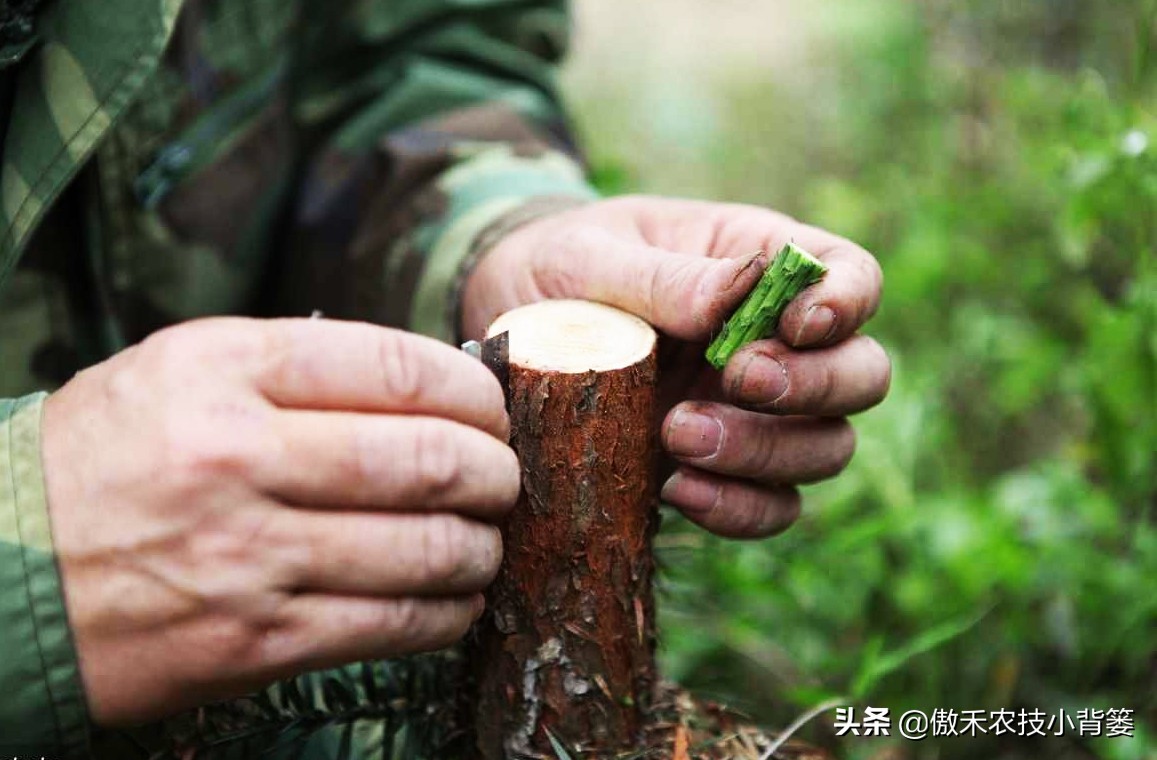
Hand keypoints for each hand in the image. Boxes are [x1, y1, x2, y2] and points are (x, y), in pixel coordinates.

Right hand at [41, 318, 519, 723]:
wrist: (0, 575)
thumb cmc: (105, 459)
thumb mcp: (179, 372)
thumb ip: (297, 368)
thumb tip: (430, 387)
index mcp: (222, 369)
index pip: (397, 366)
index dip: (474, 390)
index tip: (492, 409)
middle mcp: (238, 456)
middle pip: (430, 457)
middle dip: (497, 470)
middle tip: (505, 477)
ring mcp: (247, 556)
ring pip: (427, 548)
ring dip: (484, 546)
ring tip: (487, 539)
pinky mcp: (254, 642)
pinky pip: (392, 625)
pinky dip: (449, 611)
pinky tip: (456, 597)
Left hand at [462, 196, 888, 538]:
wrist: (510, 325)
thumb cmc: (560, 267)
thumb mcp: (593, 256)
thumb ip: (664, 278)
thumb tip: (735, 299)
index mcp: (761, 264)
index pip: (850, 274)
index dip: (847, 301)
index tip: (798, 324)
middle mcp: (776, 343)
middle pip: (861, 373)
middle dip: (812, 386)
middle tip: (736, 379)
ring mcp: (755, 413)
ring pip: (826, 448)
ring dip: (768, 452)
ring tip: (677, 434)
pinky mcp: (721, 470)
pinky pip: (771, 506)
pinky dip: (739, 509)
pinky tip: (677, 490)